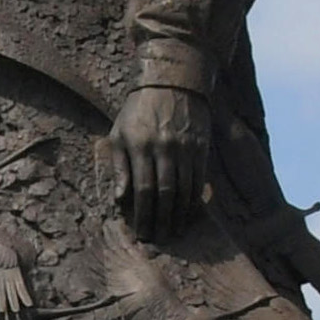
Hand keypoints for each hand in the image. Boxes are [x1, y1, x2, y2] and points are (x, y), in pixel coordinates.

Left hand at [112, 82, 207, 239]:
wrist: (173, 81)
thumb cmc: (139, 110)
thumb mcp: (120, 133)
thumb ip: (119, 166)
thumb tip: (120, 200)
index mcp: (140, 146)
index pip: (142, 189)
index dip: (143, 215)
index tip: (143, 233)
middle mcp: (163, 148)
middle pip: (165, 193)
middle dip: (161, 220)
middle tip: (159, 238)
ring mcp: (184, 147)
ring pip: (184, 189)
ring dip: (179, 214)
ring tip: (174, 230)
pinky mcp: (200, 146)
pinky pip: (198, 179)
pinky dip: (194, 198)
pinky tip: (189, 211)